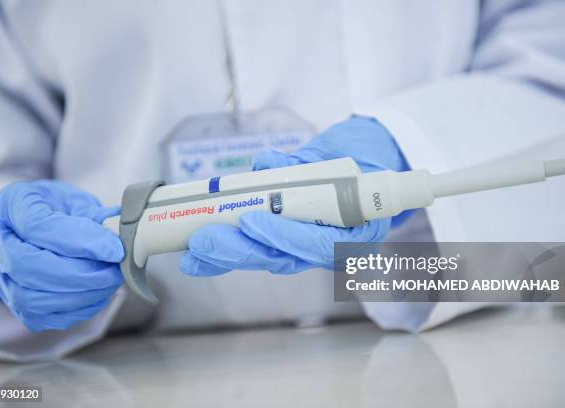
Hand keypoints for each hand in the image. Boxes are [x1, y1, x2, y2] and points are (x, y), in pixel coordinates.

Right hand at [0, 180, 123, 331]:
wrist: (47, 221)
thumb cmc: (63, 207)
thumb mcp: (77, 199)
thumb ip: (91, 217)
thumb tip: (113, 245)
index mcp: (13, 203)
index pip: (37, 227)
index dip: (79, 241)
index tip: (114, 251)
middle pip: (26, 266)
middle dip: (78, 274)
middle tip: (113, 272)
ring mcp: (1, 274)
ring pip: (29, 298)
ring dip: (78, 296)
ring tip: (109, 284)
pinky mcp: (14, 302)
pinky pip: (40, 317)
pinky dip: (74, 311)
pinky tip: (98, 297)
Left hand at [180, 115, 408, 276]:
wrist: (372, 164)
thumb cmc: (366, 159)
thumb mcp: (345, 155)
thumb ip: (306, 162)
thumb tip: (264, 164)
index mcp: (358, 233)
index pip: (317, 243)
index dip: (283, 236)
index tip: (251, 222)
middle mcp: (332, 248)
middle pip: (283, 257)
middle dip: (240, 250)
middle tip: (204, 241)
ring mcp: (309, 248)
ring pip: (268, 257)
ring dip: (228, 255)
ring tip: (192, 252)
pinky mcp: (290, 243)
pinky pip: (261, 250)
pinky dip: (230, 251)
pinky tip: (199, 258)